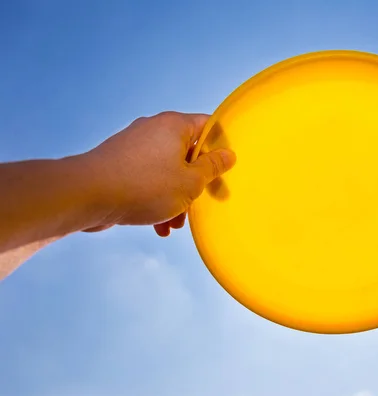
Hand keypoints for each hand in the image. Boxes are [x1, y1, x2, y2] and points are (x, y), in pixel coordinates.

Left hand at [84, 112, 235, 236]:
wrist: (86, 196)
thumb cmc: (142, 186)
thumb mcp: (190, 182)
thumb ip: (212, 168)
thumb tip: (227, 155)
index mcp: (174, 126)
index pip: (208, 126)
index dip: (220, 148)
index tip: (224, 170)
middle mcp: (153, 129)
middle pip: (187, 153)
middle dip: (195, 182)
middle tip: (200, 203)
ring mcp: (134, 146)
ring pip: (167, 170)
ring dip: (176, 197)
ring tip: (175, 223)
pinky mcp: (120, 164)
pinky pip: (147, 179)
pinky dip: (156, 198)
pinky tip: (158, 225)